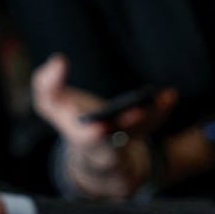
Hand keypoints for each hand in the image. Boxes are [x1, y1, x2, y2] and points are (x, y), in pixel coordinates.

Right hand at [31, 54, 175, 199]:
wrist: (94, 153)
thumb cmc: (70, 120)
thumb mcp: (50, 105)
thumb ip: (45, 85)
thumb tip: (58, 60)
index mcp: (78, 139)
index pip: (82, 140)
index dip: (89, 136)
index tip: (97, 129)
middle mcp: (105, 146)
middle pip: (119, 140)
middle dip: (127, 127)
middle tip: (138, 110)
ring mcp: (125, 142)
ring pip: (138, 133)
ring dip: (150, 117)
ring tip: (161, 97)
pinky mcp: (138, 136)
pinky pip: (151, 126)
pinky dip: (160, 111)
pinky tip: (168, 95)